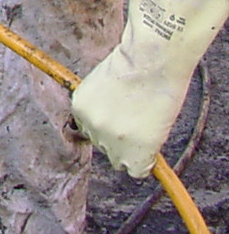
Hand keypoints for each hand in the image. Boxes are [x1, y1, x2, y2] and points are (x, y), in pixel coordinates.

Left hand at [72, 0, 228, 176]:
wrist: (151, 61)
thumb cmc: (136, 63)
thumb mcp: (106, 84)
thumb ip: (103, 104)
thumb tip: (114, 119)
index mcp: (80, 106)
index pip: (91, 130)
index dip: (110, 126)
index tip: (123, 120)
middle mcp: (89, 125)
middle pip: (105, 146)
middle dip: (120, 138)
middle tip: (139, 121)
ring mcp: (109, 139)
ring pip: (121, 160)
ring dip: (134, 149)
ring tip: (148, 125)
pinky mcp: (131, 150)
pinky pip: (137, 171)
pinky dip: (146, 164)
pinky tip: (153, 147)